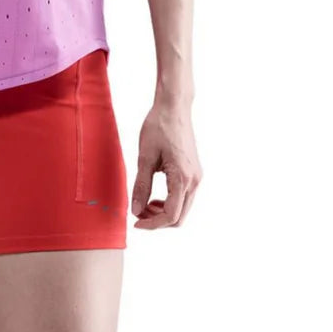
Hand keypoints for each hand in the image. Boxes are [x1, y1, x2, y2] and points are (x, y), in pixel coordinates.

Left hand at [131, 97, 201, 229]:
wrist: (174, 107)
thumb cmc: (158, 127)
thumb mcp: (145, 157)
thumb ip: (141, 186)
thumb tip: (135, 211)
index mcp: (182, 178)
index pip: (171, 215)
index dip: (152, 224)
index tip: (135, 223)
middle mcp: (194, 181)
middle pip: (179, 217)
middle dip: (157, 221)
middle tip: (137, 214)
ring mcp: (197, 177)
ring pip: (183, 209)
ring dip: (164, 212)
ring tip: (144, 204)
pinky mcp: (195, 172)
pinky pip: (184, 197)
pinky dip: (170, 202)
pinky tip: (154, 196)